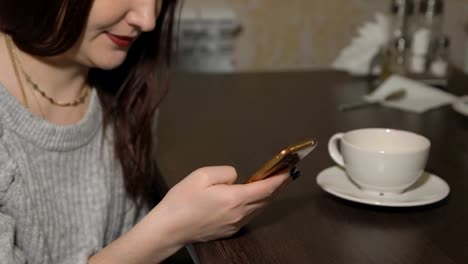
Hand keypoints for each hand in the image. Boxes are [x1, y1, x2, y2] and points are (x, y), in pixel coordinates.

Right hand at [151, 166, 289, 243]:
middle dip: (278, 186)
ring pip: (259, 209)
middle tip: (286, 174)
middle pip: (266, 199)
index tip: (290, 170)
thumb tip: (236, 177)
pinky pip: (249, 215)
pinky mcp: (229, 230)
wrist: (169, 228)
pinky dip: (256, 204)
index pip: (266, 188)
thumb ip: (226, 173)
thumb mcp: (202, 175)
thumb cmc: (182, 201)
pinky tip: (253, 197)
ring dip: (268, 196)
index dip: (280, 178)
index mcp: (235, 198)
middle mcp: (239, 214)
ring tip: (273, 183)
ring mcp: (235, 224)